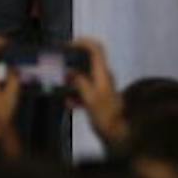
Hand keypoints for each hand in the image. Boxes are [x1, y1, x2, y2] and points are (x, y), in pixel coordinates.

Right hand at [68, 36, 127, 150]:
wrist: (118, 135)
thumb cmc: (106, 116)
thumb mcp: (90, 98)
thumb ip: (80, 82)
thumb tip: (70, 72)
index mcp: (103, 74)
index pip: (96, 49)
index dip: (83, 42)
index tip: (68, 46)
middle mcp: (104, 77)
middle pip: (89, 62)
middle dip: (73, 64)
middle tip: (59, 69)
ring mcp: (103, 87)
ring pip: (85, 77)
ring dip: (73, 81)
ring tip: (60, 89)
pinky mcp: (100, 98)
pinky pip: (86, 90)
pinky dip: (76, 94)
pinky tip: (69, 103)